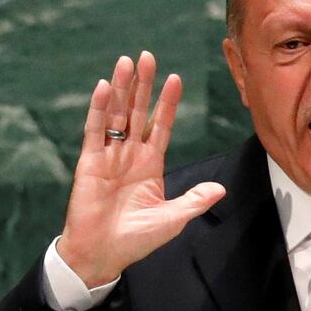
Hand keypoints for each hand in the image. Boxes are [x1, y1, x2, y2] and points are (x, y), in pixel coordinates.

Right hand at [57, 51, 224, 287]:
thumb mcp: (172, 219)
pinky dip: (100, 108)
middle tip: (148, 56)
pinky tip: (106, 87)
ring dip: (123, 88)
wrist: (102, 254)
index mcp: (150, 164)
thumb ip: (194, 200)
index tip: (176, 78)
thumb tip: (221, 190)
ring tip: (127, 62)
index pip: (161, 125)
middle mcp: (130, 154)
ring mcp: (109, 156)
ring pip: (117, 114)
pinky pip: (95, 130)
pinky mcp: (90, 162)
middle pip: (138, 111)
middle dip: (144, 85)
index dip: (168, 103)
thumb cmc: (136, 239)